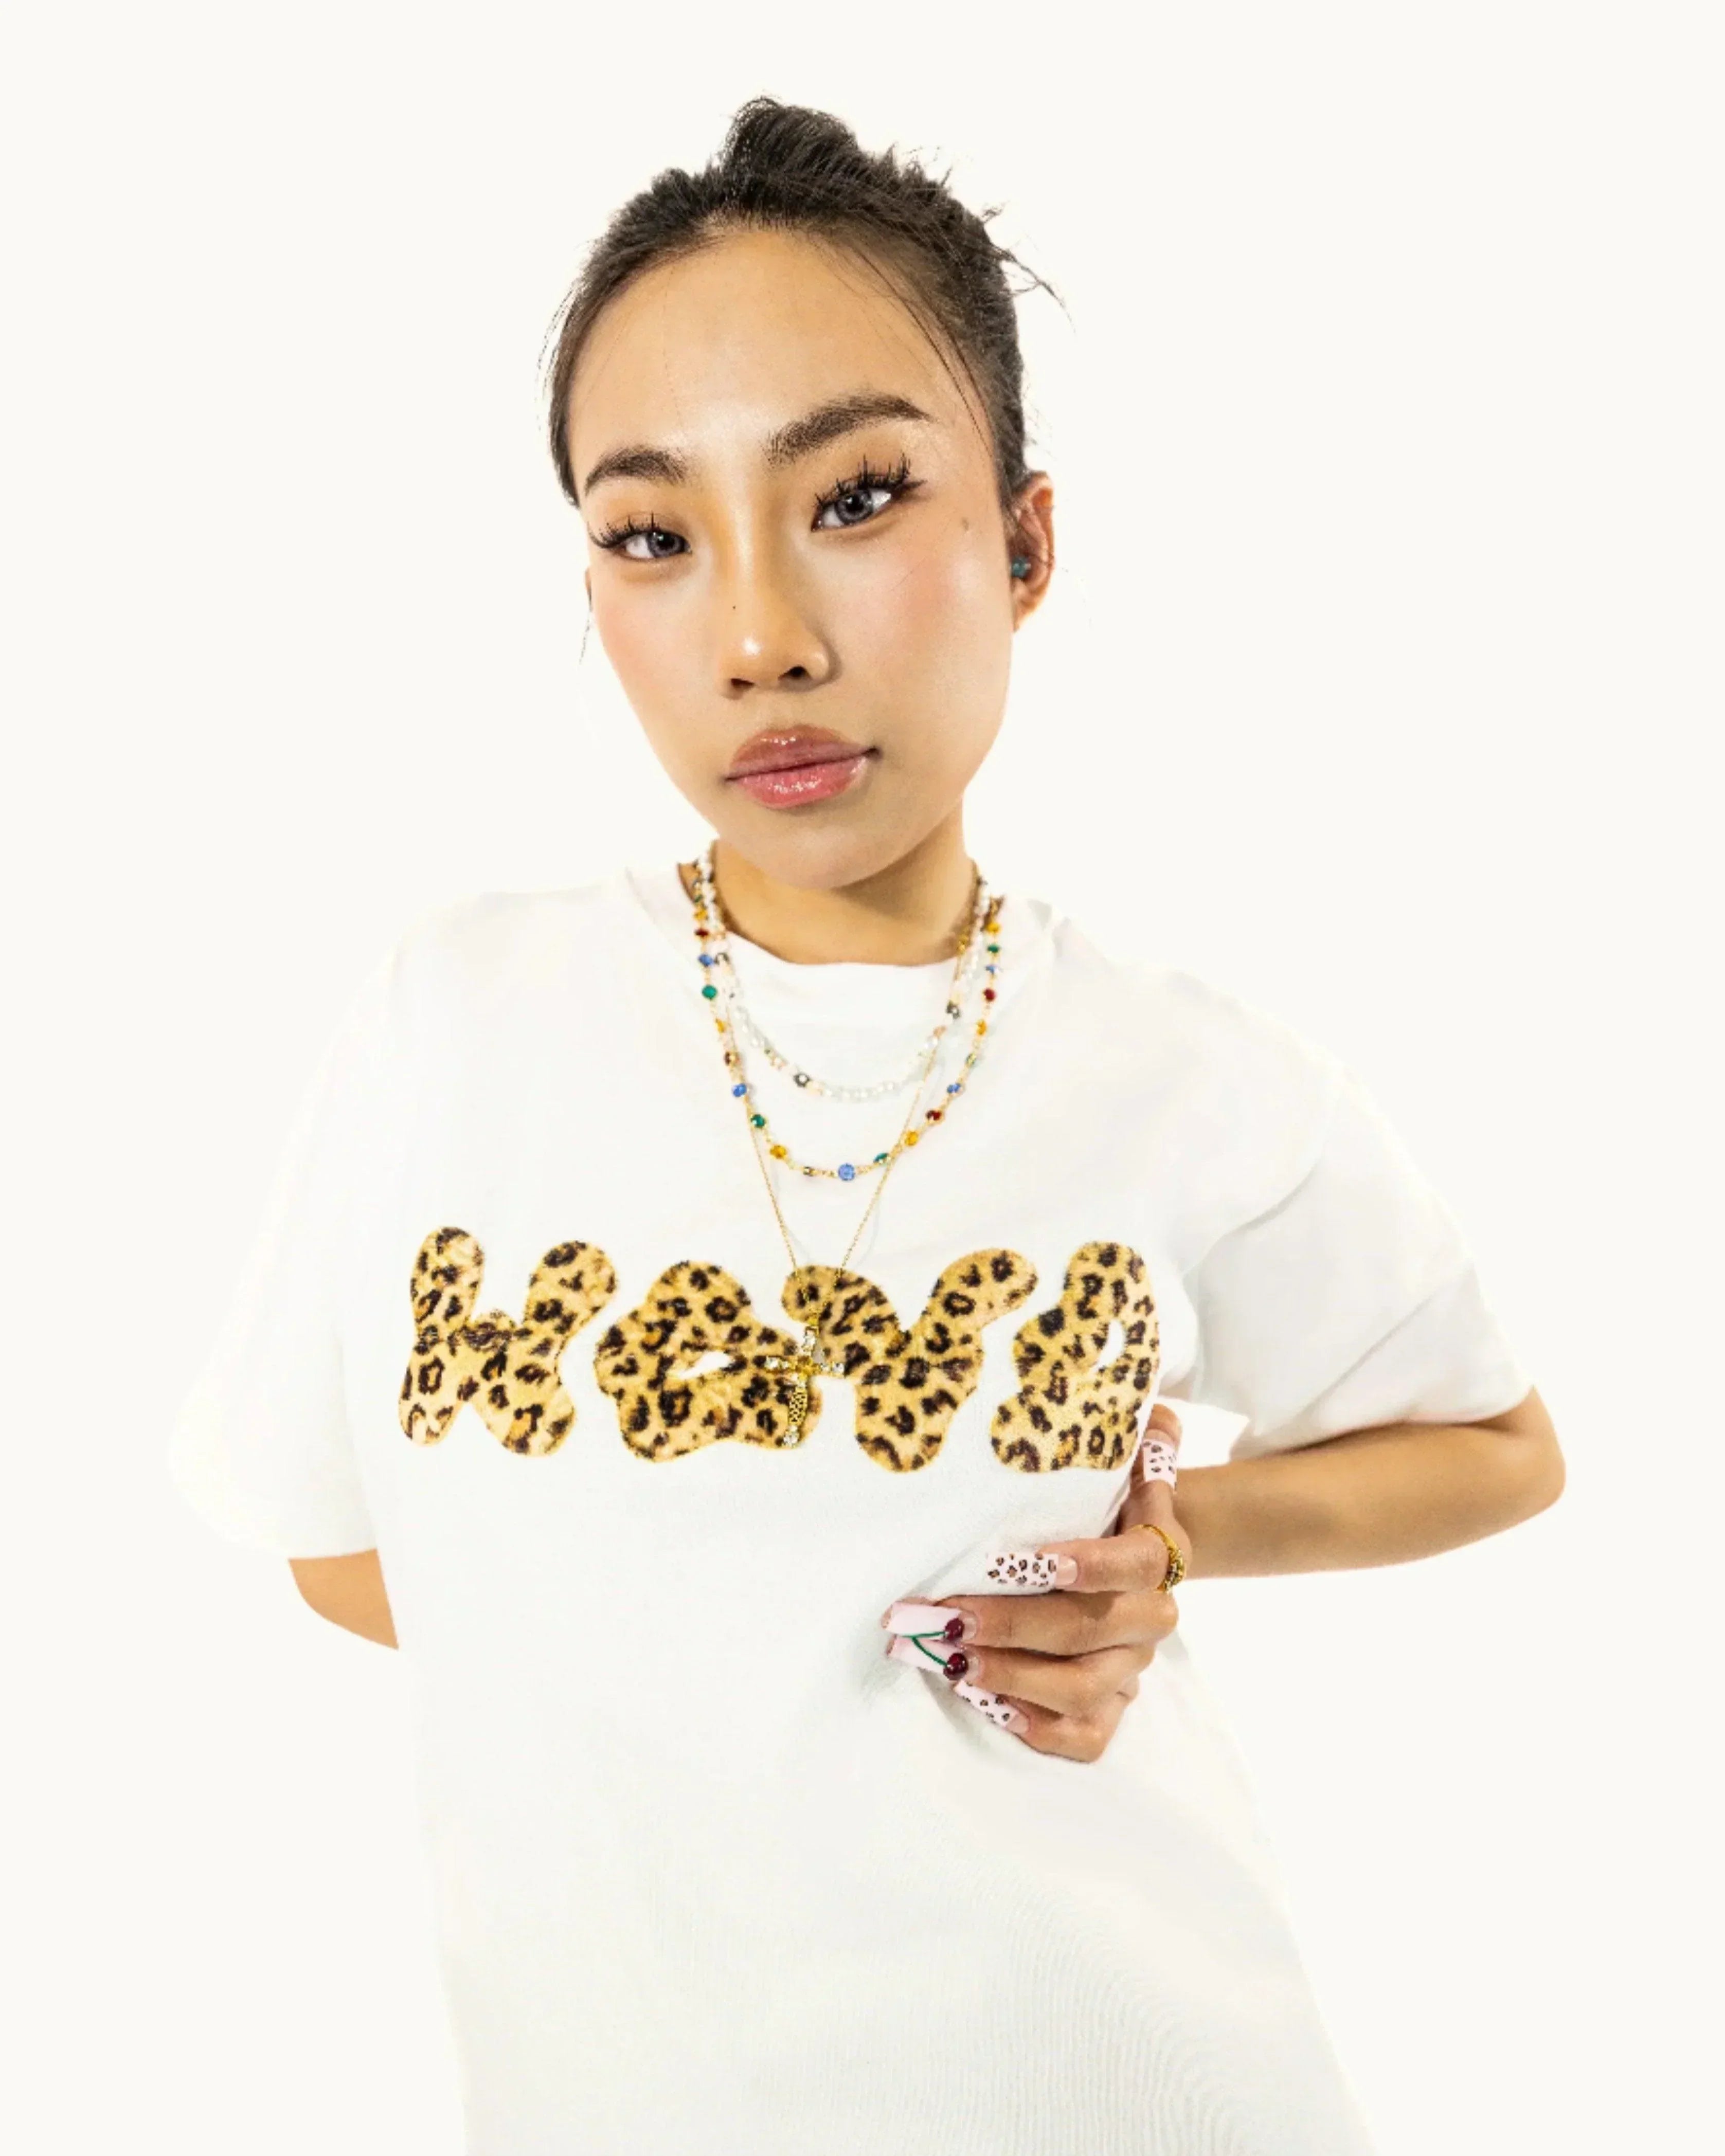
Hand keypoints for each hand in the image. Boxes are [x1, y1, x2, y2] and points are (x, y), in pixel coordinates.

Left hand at [880, 1404, 1190, 1762]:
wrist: (1130, 1549)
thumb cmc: (1105, 1500)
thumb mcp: (1121, 1462)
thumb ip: (1136, 1435)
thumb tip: (1154, 1411)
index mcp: (1159, 1551)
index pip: (1137, 1563)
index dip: (1093, 1565)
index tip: (1037, 1560)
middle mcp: (1151, 1616)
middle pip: (1091, 1632)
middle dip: (1015, 1625)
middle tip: (950, 1614)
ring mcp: (1132, 1668)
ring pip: (1084, 1689)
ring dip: (1013, 1675)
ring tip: (952, 1658)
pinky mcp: (1113, 1707)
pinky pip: (1087, 1737)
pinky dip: (1039, 1729)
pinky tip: (989, 1702)